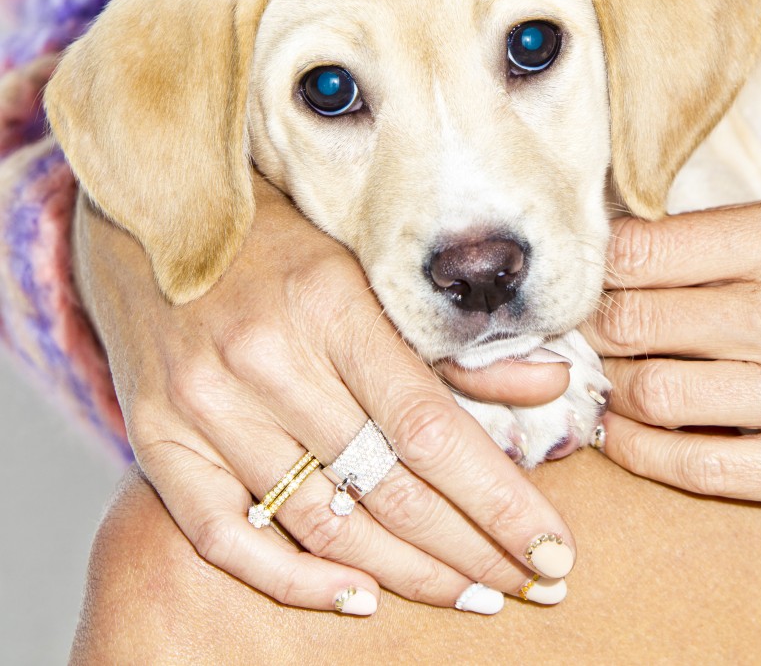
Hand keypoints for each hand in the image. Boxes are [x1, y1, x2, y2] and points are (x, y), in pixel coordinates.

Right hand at [73, 174, 575, 613]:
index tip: (553, 550)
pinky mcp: (155, 437)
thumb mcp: (374, 270)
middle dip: (473, 551)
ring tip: (471, 595)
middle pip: (386, 487)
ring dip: (407, 574)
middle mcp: (264, 360)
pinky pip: (225, 538)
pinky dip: (295, 580)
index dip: (499, 500)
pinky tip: (361, 596)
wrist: (155, 217)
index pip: (431, 428)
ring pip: (321, 522)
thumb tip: (551, 384)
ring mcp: (203, 404)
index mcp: (332, 306)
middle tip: (533, 586)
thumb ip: (455, 344)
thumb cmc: (284, 244)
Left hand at [583, 190, 760, 508]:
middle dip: (597, 329)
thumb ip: (727, 232)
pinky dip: (642, 453)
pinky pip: (699, 469)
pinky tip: (625, 434)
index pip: (644, 253)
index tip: (595, 279)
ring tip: (614, 377)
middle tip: (592, 331)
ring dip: (615, 389)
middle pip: (637, 325)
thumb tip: (623, 255)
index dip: (600, 269)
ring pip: (656, 396)